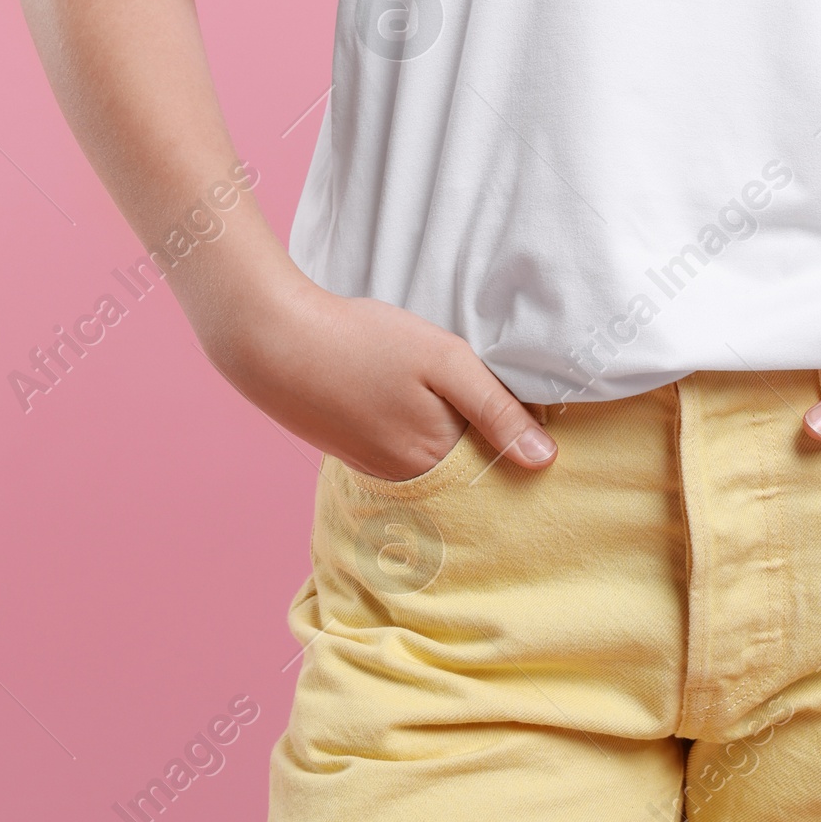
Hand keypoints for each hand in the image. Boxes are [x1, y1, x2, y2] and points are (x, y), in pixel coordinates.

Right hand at [205, 273, 556, 479]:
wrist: (275, 342)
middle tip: (489, 398)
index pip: (498, 466)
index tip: (534, 419)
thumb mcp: (444, 361)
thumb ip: (496, 409)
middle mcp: (409, 479)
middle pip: (466, 469)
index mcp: (438, 458)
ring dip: (450, 438)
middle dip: (485, 443)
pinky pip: (404, 455)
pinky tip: (411, 403)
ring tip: (448, 396)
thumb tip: (544, 460)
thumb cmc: (363, 342)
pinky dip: (417, 435)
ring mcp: (377, 469)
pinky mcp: (355, 454)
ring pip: (435, 461)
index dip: (517, 440)